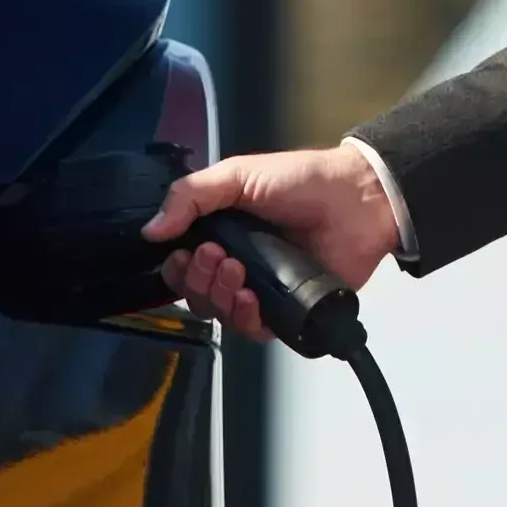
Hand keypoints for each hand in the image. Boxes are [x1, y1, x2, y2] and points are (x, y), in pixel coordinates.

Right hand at [141, 144, 403, 344]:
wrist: (356, 200)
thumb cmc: (298, 181)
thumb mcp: (237, 175)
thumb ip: (190, 196)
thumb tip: (150, 230)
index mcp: (221, 233)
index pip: (182, 265)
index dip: (176, 267)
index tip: (184, 253)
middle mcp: (237, 265)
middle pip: (196, 294)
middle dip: (199, 279)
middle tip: (219, 255)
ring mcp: (261, 290)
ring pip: (220, 314)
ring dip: (220, 295)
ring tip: (239, 271)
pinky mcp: (286, 311)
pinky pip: (254, 330)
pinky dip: (246, 318)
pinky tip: (252, 298)